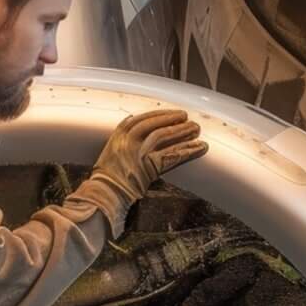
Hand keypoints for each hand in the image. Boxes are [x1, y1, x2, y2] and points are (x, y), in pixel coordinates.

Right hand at [91, 105, 205, 202]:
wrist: (106, 192)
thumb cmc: (108, 175)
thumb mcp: (110, 149)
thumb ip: (122, 135)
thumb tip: (131, 119)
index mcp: (119, 135)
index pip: (142, 119)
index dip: (159, 115)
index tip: (171, 113)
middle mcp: (129, 140)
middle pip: (155, 124)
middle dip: (172, 119)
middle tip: (186, 117)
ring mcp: (139, 152)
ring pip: (164, 135)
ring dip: (182, 131)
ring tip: (196, 129)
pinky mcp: (149, 166)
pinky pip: (172, 155)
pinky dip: (188, 150)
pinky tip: (199, 147)